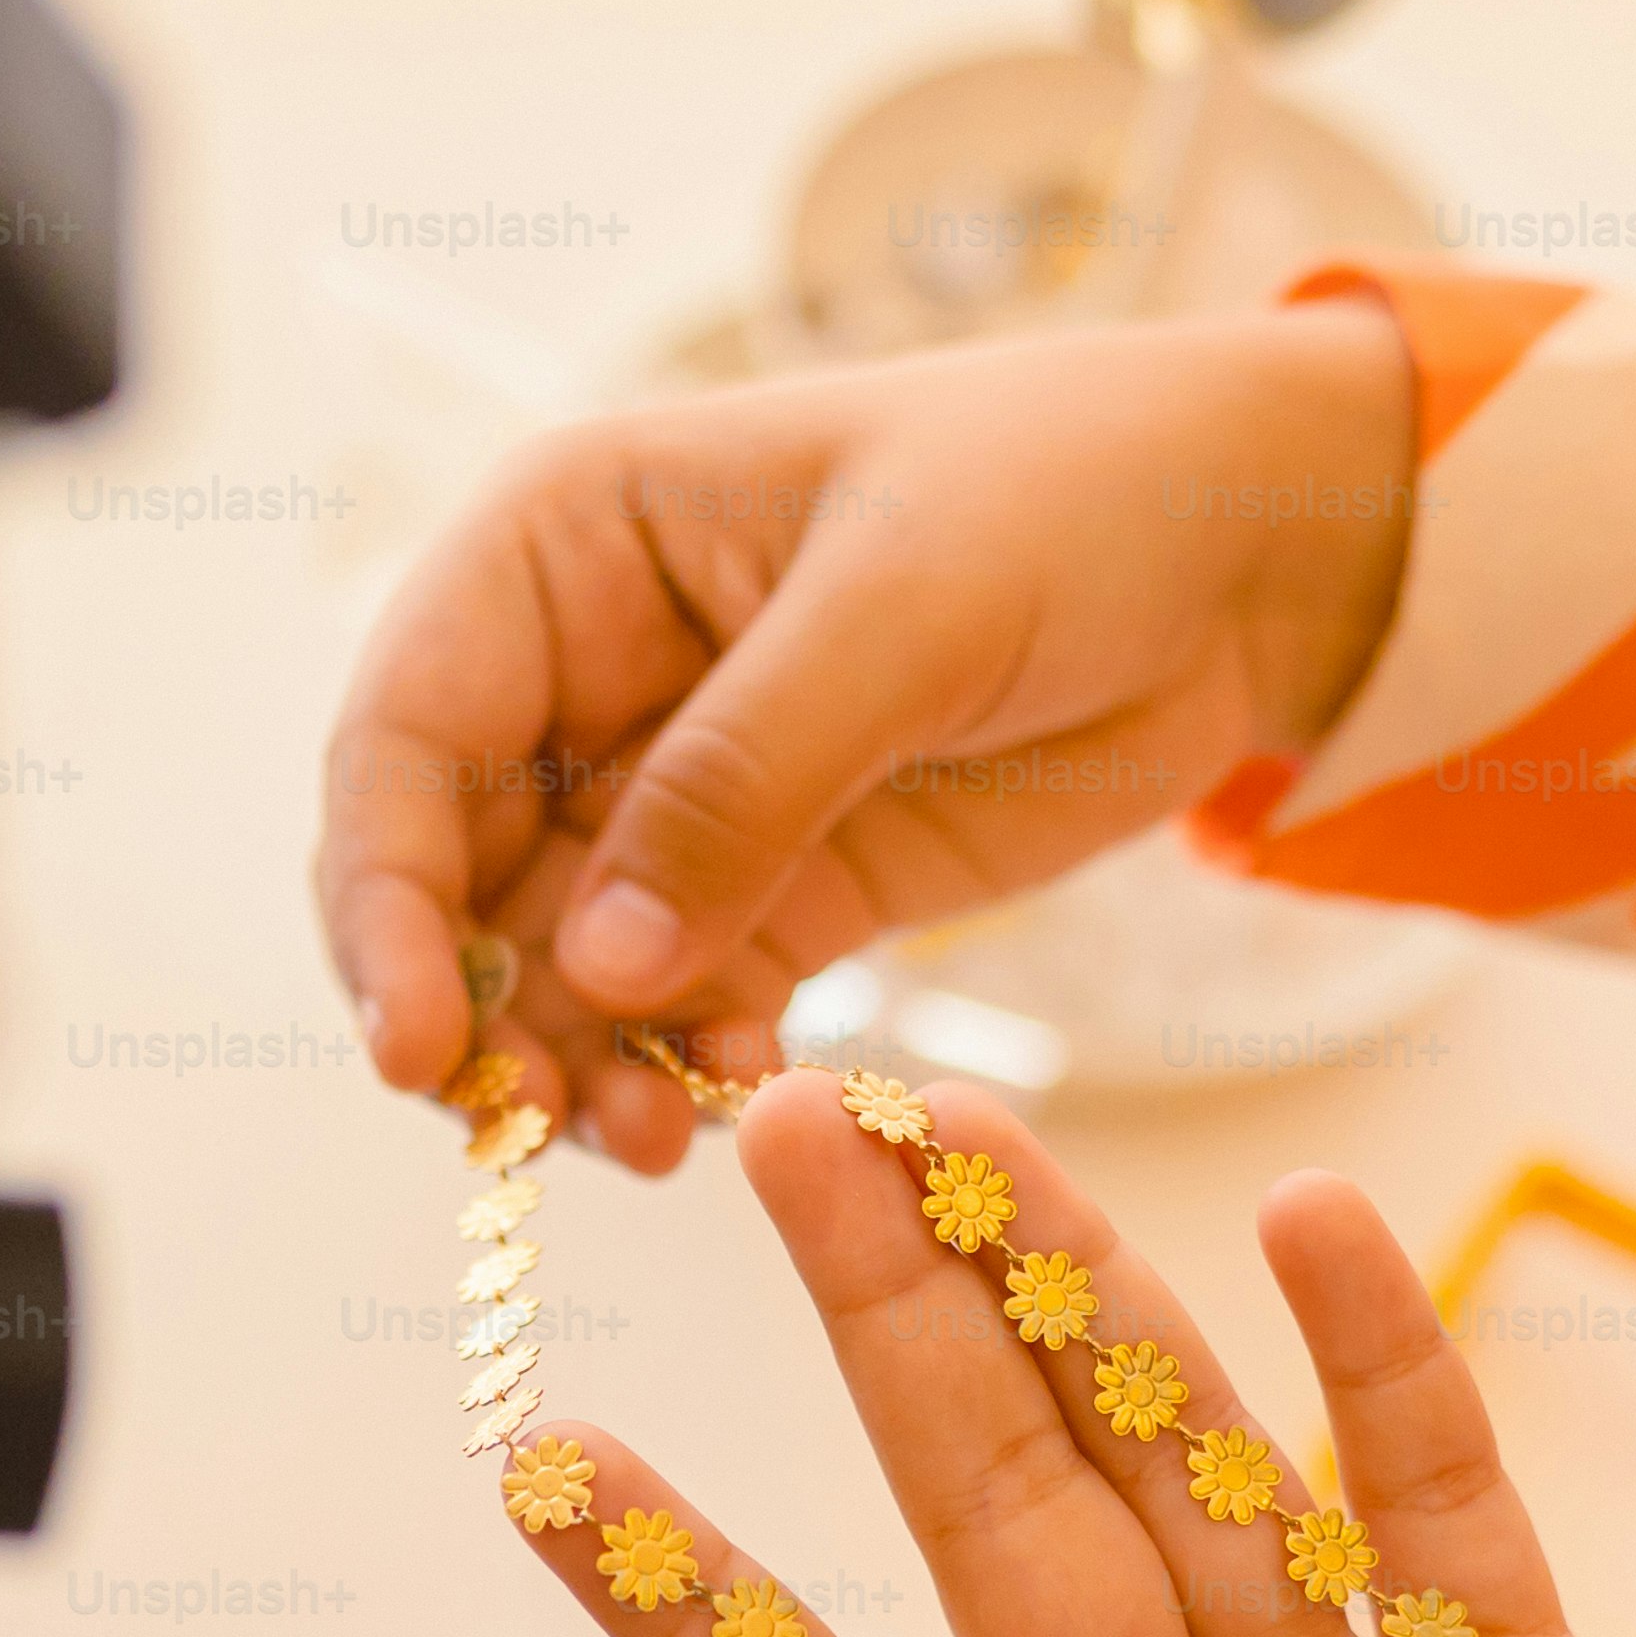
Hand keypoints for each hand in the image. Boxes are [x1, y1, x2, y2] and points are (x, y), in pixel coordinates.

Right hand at [318, 300, 1418, 1177]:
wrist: (1251, 551)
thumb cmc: (1072, 492)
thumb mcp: (904, 607)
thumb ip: (742, 779)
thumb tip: (592, 964)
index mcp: (563, 542)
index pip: (405, 734)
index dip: (384, 896)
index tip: (421, 1046)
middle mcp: (582, 670)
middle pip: (450, 874)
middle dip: (472, 1008)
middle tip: (520, 1132)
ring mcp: (671, 791)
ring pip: (553, 964)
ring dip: (572, 1066)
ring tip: (654, 1144)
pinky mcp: (773, 887)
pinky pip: (677, 1002)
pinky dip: (683, 1067)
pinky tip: (738, 1105)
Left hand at [523, 1078, 1635, 1636]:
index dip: (700, 1626)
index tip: (547, 1473)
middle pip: (1007, 1544)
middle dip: (898, 1337)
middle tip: (787, 1130)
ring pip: (1195, 1484)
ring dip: (1091, 1303)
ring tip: (976, 1122)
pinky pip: (1446, 1526)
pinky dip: (1391, 1382)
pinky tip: (1322, 1232)